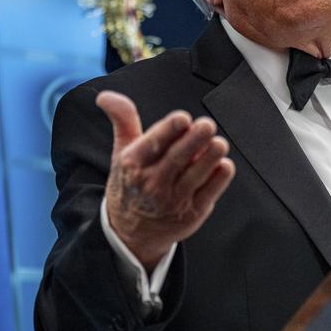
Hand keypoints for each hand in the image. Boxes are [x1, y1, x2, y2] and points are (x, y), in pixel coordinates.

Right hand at [96, 91, 234, 267]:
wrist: (130, 233)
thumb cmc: (130, 185)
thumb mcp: (121, 153)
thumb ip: (122, 121)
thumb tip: (106, 96)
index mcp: (133, 164)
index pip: (153, 143)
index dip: (169, 129)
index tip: (183, 118)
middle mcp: (152, 183)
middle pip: (177, 158)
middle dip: (195, 140)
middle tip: (208, 125)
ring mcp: (173, 200)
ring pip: (196, 175)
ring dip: (210, 157)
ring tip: (219, 144)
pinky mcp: (192, 214)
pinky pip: (209, 193)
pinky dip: (219, 178)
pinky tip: (224, 165)